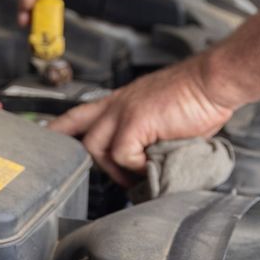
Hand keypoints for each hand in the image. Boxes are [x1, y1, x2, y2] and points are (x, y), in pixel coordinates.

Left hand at [49, 57, 239, 183]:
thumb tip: (147, 167)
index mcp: (121, 101)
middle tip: (122, 177)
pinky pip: (122, 155)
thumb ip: (147, 140)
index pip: (78, 114)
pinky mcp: (134, 120)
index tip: (46, 141)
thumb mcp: (164, 120)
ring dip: (118, 169)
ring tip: (144, 171)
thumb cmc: (198, 99)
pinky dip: (138, 166)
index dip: (59, 130)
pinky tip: (156, 161)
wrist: (213, 82)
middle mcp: (116, 104)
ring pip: (97, 149)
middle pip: (83, 137)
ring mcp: (122, 111)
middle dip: (94, 163)